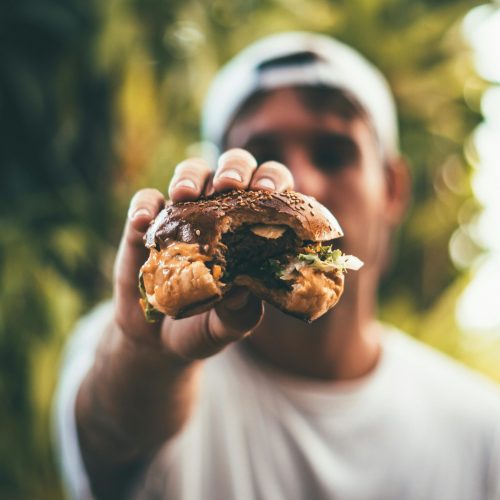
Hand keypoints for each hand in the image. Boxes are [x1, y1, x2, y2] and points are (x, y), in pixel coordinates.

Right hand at [113, 148, 293, 360]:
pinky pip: (145, 201)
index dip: (272, 181)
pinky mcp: (148, 224)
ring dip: (190, 176)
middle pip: (233, 168)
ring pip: (191, 173)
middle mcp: (221, 212)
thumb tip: (243, 291)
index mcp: (252, 228)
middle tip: (229, 185)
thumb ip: (240, 313)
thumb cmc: (206, 325)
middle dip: (233, 168)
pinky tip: (144, 221)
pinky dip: (144, 206)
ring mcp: (183, 214)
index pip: (271, 191)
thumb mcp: (229, 325)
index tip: (266, 190)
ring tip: (185, 194)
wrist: (159, 340)